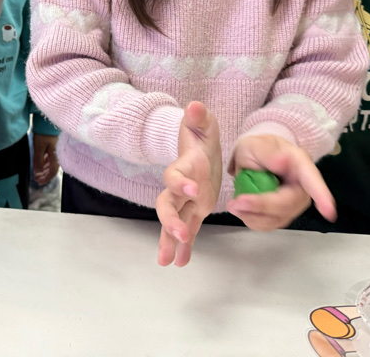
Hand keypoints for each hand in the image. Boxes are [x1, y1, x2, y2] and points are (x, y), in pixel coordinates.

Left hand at [32, 134, 58, 184]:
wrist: (47, 120)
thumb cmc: (44, 133)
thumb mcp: (39, 147)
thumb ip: (38, 161)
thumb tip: (37, 173)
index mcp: (56, 156)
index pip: (53, 172)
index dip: (46, 178)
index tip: (38, 182)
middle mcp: (58, 155)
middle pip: (52, 169)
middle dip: (44, 175)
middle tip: (35, 178)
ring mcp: (56, 150)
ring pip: (50, 164)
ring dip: (43, 170)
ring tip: (36, 173)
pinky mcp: (53, 146)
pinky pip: (49, 158)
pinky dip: (44, 163)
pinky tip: (39, 164)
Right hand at [156, 102, 221, 266]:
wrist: (199, 149)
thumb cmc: (200, 135)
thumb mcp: (203, 124)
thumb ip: (199, 117)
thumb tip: (194, 105)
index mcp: (183, 168)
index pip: (174, 177)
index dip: (179, 183)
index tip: (192, 189)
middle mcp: (180, 187)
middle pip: (166, 205)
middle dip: (169, 221)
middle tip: (178, 235)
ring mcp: (185, 201)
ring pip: (173, 222)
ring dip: (169, 240)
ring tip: (167, 261)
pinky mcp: (194, 210)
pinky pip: (188, 230)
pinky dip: (184, 247)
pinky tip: (181, 262)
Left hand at [227, 134, 334, 230]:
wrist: (256, 158)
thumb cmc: (259, 148)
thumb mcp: (256, 144)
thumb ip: (268, 152)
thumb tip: (283, 161)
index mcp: (300, 164)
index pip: (313, 180)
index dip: (321, 195)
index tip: (329, 211)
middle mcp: (302, 187)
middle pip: (287, 204)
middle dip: (261, 206)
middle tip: (235, 203)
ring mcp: (294, 204)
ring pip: (277, 218)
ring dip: (252, 215)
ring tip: (234, 204)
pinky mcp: (283, 215)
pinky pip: (269, 224)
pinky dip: (252, 220)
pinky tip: (242, 209)